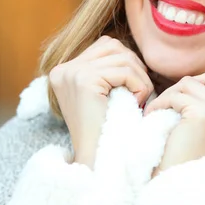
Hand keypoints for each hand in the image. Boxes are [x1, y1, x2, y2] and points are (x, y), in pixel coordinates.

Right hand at [49, 36, 152, 167]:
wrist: (98, 160)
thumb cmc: (108, 129)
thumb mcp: (103, 94)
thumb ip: (108, 69)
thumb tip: (130, 46)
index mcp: (64, 70)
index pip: (106, 45)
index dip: (127, 61)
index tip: (135, 86)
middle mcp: (63, 69)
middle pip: (113, 46)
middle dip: (135, 66)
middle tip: (142, 92)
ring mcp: (71, 73)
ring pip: (122, 57)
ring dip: (140, 77)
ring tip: (139, 99)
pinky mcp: (83, 80)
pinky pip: (124, 71)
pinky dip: (138, 85)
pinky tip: (136, 103)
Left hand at [144, 70, 204, 173]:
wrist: (183, 190)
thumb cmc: (195, 162)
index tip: (198, 93)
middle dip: (191, 85)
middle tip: (175, 101)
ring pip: (193, 82)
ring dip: (172, 93)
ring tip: (163, 109)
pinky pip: (178, 94)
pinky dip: (161, 102)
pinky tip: (155, 115)